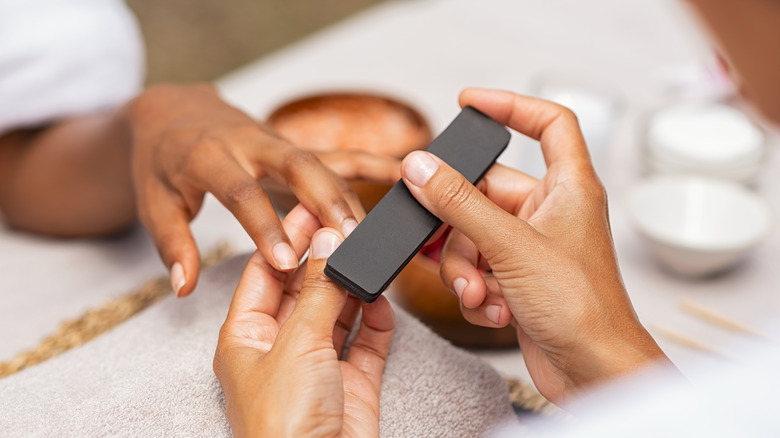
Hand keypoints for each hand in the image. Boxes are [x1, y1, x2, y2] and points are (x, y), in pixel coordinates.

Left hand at [126, 84, 398, 296]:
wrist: (174, 112)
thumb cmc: (162, 162)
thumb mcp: (154, 203)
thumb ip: (173, 244)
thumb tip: (184, 286)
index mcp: (208, 157)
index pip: (241, 192)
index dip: (263, 226)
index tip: (284, 261)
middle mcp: (249, 144)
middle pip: (295, 167)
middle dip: (325, 201)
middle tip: (349, 238)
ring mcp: (277, 142)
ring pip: (322, 164)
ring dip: (350, 196)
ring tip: (374, 233)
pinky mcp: (295, 147)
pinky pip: (337, 154)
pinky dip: (370, 163)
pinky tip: (401, 173)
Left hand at [213, 204, 394, 437]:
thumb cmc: (284, 426)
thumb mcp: (298, 344)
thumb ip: (320, 290)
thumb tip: (330, 240)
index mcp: (247, 338)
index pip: (265, 273)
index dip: (287, 240)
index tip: (312, 208)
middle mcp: (281, 348)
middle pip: (304, 289)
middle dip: (326, 259)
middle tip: (350, 224)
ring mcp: (318, 366)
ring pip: (338, 311)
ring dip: (354, 286)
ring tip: (369, 254)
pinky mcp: (352, 383)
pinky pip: (366, 340)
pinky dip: (376, 319)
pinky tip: (381, 300)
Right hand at [400, 88, 669, 401]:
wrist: (593, 373)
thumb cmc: (583, 309)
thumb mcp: (510, 246)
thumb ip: (460, 203)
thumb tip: (422, 168)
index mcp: (568, 187)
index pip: (548, 123)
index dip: (510, 105)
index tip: (470, 102)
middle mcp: (550, 212)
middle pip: (484, 193)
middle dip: (462, 229)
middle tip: (453, 246)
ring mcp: (532, 247)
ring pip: (473, 236)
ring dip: (466, 269)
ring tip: (482, 293)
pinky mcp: (518, 280)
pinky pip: (478, 268)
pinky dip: (477, 290)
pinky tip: (495, 309)